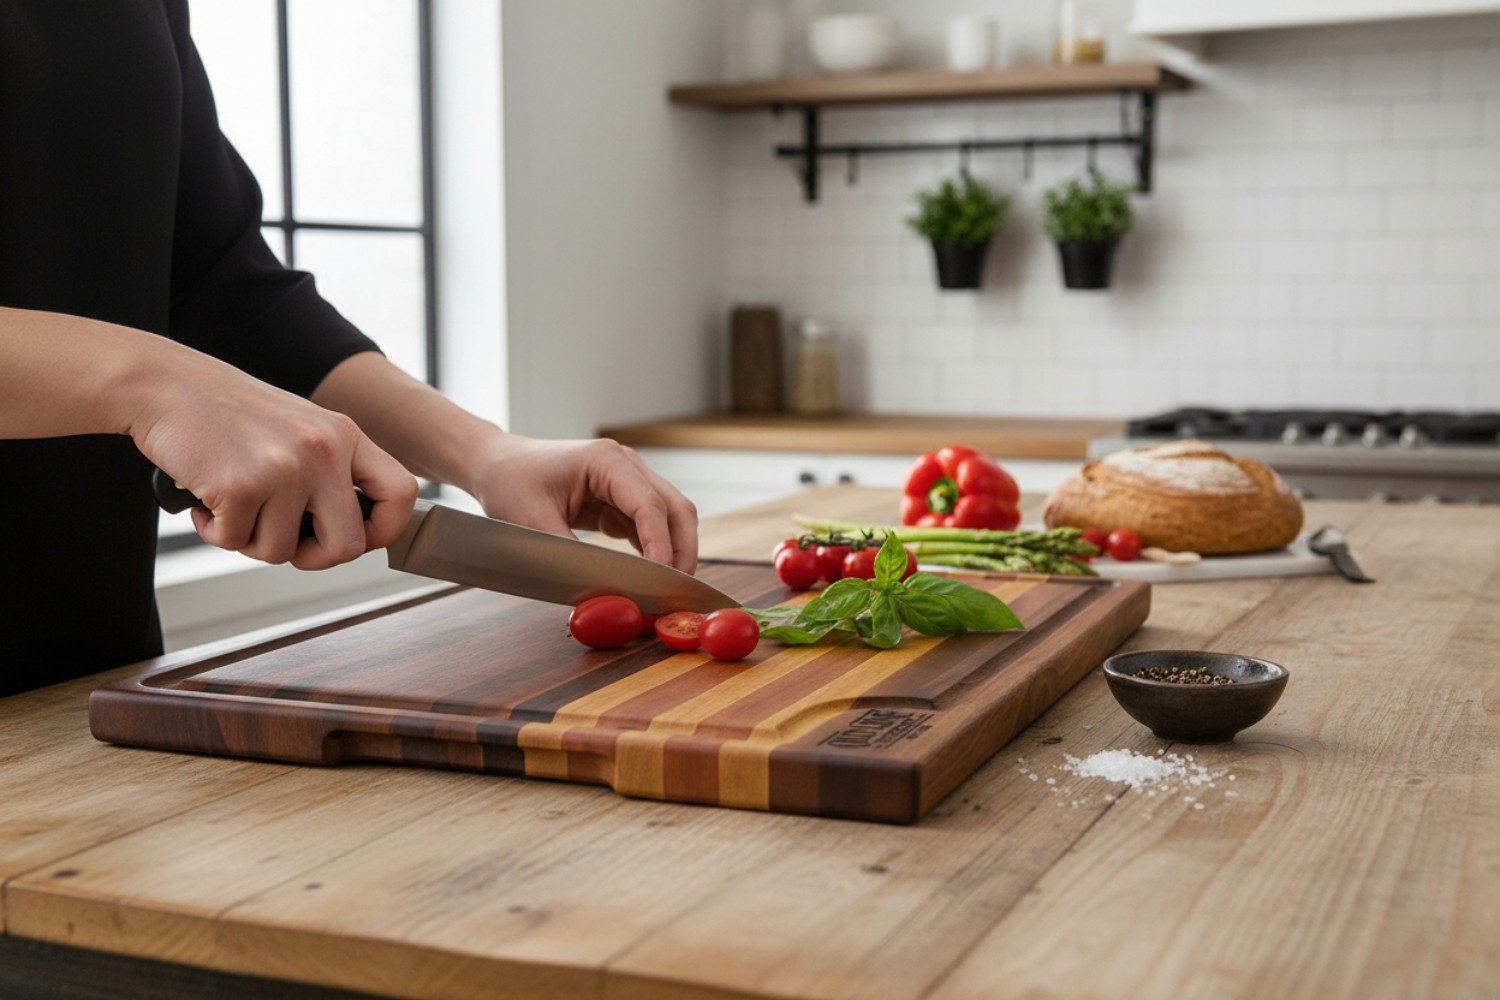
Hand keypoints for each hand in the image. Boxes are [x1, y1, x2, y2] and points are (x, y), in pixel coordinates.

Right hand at [130, 348, 417, 569]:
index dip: (386, 530)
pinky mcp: (241, 485)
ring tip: (232, 503)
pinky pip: (234, 542)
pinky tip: (207, 500)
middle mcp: (323, 450)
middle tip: (283, 540)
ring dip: (250, 540)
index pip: (402, 493)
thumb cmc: (228, 414)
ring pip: (281, 552)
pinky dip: (215, 531)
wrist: (164, 385)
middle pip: (348, 546)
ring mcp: (285, 468)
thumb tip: (356, 534)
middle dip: (313, 557)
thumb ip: (331, 470)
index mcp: (345, 435)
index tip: (358, 538)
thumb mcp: (300, 428)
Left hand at [464, 434, 698, 572]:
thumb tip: (603, 593)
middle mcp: (626, 465)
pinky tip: (647, 578)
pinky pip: (650, 526)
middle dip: (681, 552)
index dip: (660, 547)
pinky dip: (654, 551)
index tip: (661, 583)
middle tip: (675, 594)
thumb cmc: (510, 483)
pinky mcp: (621, 498)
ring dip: (672, 553)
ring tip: (665, 591)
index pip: (650, 506)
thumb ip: (571, 558)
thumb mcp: (533, 524)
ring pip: (670, 518)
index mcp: (606, 460)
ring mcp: (628, 480)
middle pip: (675, 509)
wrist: (496, 465)